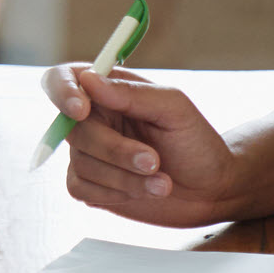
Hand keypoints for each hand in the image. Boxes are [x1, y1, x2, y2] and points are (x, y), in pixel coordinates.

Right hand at [38, 65, 255, 228]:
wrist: (211, 191)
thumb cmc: (196, 144)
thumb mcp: (175, 110)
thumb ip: (133, 93)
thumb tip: (88, 80)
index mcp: (108, 90)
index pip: (63, 79)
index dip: (62, 92)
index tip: (81, 110)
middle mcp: (93, 119)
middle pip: (73, 129)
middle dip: (115, 150)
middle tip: (154, 162)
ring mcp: (88, 153)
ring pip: (81, 163)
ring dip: (124, 177)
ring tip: (162, 182)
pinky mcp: (89, 184)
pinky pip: (79, 189)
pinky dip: (115, 193)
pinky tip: (143, 191)